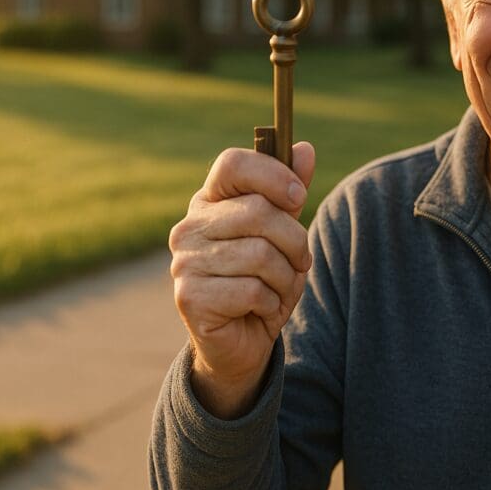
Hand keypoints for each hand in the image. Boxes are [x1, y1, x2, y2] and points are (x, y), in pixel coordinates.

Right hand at [168, 142, 314, 417]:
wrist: (243, 341)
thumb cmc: (264, 279)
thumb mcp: (285, 233)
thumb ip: (292, 191)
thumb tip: (305, 148)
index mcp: (211, 202)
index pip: (233, 164)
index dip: (273, 175)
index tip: (298, 197)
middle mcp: (190, 227)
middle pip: (259, 211)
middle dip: (295, 240)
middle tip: (300, 260)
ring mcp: (184, 262)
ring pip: (260, 254)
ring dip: (285, 277)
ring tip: (278, 288)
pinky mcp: (188, 297)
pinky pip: (252, 289)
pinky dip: (270, 302)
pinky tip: (260, 308)